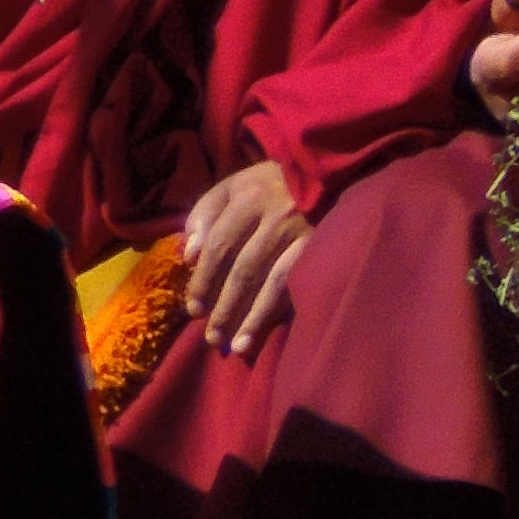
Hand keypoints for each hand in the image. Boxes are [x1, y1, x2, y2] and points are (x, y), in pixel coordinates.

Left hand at [179, 158, 312, 359]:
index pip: (220, 247)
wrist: (328, 171)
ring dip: (253, 317)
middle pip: (245, 270)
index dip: (204, 281)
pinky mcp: (327, 245)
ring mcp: (307, 231)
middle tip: (212, 337)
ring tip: (237, 347)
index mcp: (249, 198)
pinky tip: (269, 331)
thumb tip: (189, 255)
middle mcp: (279, 215)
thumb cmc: (269, 185)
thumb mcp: (232, 188)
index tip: (193, 310)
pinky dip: (282, 309)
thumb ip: (204, 215)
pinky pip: (300, 283)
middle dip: (225, 307)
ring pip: (275, 282)